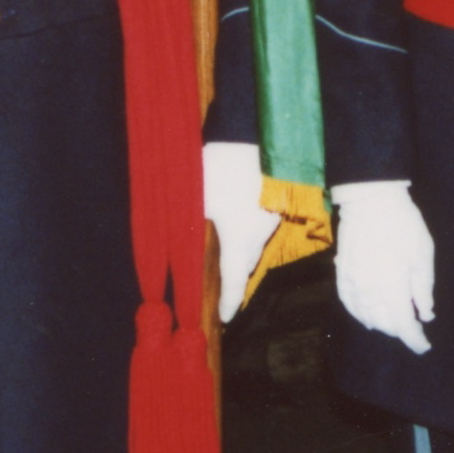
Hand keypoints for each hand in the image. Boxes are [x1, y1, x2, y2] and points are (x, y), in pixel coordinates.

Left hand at [204, 141, 278, 324]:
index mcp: (240, 240)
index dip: (230, 302)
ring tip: (229, 253)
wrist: (253, 134)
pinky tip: (239, 218)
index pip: (235, 282)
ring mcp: (272, 216)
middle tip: (225, 289)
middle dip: (237, 277)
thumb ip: (189, 224)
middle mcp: (260, 233)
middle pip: (248, 263)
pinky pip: (261, 224)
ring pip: (256, 242)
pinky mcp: (277, 199)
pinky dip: (251, 230)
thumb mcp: (195, 200)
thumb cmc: (221, 170)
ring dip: (244, 251)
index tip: (227, 318)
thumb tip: (176, 239)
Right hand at [332, 181, 434, 354]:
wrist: (370, 200)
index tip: (424, 345)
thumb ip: (423, 288)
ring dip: (381, 324)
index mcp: (392, 288)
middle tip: (414, 326)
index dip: (415, 340)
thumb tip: (425, 314)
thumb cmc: (403, 224)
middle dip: (400, 330)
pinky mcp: (341, 274)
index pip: (403, 325)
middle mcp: (369, 292)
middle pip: (384, 325)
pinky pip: (348, 304)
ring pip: (365, 317)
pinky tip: (368, 314)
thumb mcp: (422, 254)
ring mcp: (352, 283)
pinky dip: (359, 313)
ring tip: (394, 321)